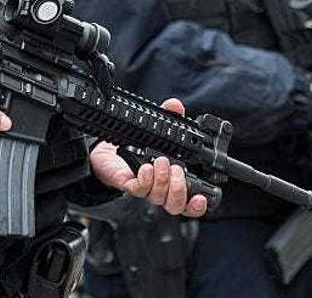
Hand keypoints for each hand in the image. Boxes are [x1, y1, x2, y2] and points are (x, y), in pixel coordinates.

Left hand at [89, 98, 207, 217]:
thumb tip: (176, 105)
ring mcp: (146, 189)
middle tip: (177, 169)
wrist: (110, 152)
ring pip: (158, 198)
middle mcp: (162, 189)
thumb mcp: (159, 130)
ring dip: (162, 180)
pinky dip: (145, 180)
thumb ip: (170, 117)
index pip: (190, 203)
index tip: (201, 197)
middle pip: (176, 205)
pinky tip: (145, 167)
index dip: (197, 206)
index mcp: (174, 181)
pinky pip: (139, 190)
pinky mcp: (129, 186)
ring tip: (160, 161)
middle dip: (179, 189)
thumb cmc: (140, 145)